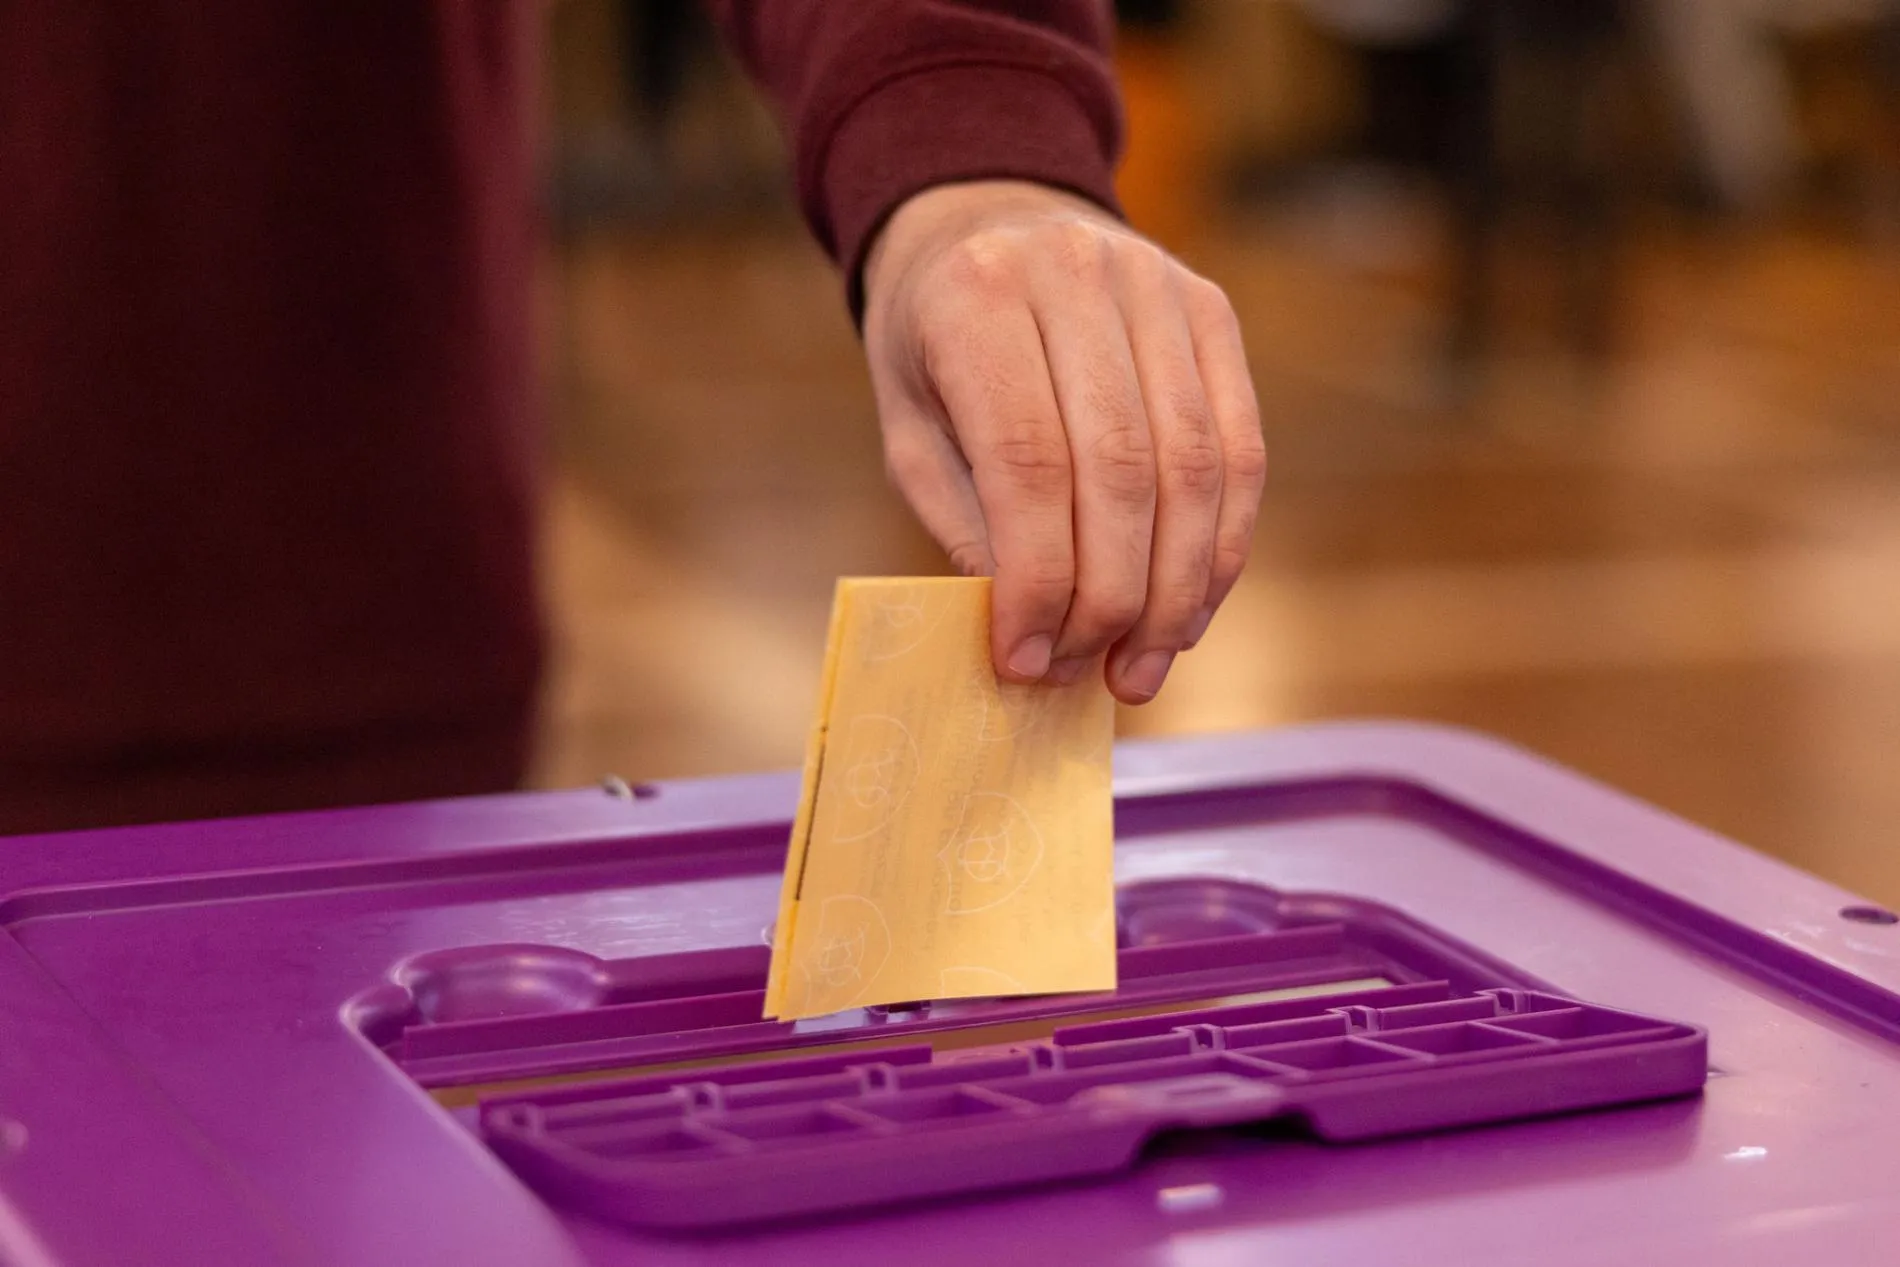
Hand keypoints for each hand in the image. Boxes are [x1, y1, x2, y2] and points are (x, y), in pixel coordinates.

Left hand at [861, 180, 1265, 704]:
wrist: (987, 217)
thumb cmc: (935, 343)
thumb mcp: (910, 426)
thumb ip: (969, 521)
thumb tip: (1036, 634)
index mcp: (978, 297)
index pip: (1030, 460)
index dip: (1038, 577)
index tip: (1025, 660)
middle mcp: (1077, 276)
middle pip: (1123, 468)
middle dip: (1111, 597)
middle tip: (1090, 677)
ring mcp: (1158, 285)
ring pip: (1195, 465)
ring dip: (1175, 588)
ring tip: (1142, 668)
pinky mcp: (1212, 310)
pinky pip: (1239, 446)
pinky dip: (1221, 543)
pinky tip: (1188, 611)